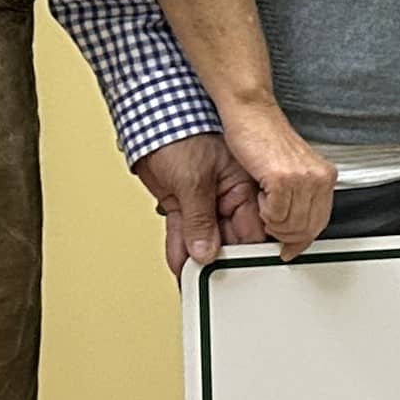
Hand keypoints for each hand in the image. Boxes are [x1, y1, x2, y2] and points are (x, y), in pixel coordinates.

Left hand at [134, 131, 248, 277]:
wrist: (149, 119)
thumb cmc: (181, 132)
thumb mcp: (193, 179)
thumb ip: (200, 220)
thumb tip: (206, 251)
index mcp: (240, 185)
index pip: (250, 228)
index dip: (245, 252)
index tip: (241, 272)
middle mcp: (226, 195)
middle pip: (227, 238)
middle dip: (219, 260)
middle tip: (215, 280)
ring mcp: (203, 201)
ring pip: (203, 239)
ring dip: (197, 258)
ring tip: (193, 279)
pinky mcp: (182, 204)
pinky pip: (183, 232)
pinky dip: (179, 249)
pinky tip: (179, 264)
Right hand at [222, 105, 338, 260]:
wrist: (252, 114)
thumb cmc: (264, 139)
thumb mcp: (291, 172)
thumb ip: (298, 199)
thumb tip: (295, 232)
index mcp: (325, 177)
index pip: (319, 223)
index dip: (301, 240)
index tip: (289, 248)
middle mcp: (319, 178)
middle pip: (306, 230)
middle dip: (284, 234)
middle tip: (267, 220)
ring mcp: (303, 179)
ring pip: (290, 226)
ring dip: (271, 221)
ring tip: (263, 201)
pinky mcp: (283, 178)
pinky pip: (275, 215)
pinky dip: (263, 212)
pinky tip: (260, 194)